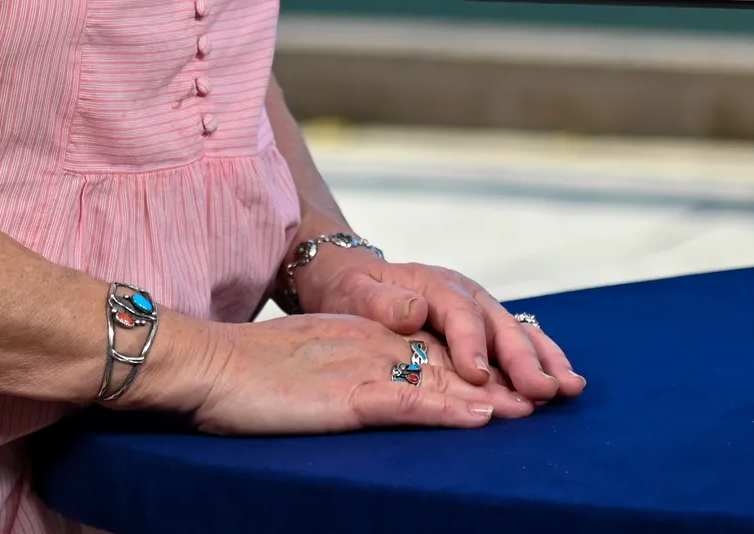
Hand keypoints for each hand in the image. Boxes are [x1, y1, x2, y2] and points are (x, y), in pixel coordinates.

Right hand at [160, 312, 504, 435]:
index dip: (479, 361)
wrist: (202, 364)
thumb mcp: (303, 362)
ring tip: (535, 406)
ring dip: (491, 396)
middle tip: (551, 390)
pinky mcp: (347, 397)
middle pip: (450, 361)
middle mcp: (370, 346)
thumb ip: (338, 367)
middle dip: (501, 376)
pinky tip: (481, 417)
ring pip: (441, 381)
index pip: (432, 346)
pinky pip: (408, 403)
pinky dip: (448, 412)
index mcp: (360, 335)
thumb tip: (366, 387)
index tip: (518, 376)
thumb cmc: (241, 373)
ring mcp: (361, 370)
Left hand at [299, 249, 584, 407]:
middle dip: (521, 359)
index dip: (471, 343)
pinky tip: (566, 383)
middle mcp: (465, 294)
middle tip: (541, 391)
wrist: (354, 278)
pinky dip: (545, 360)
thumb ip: (379, 301)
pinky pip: (521, 341)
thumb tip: (414, 310)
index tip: (479, 374)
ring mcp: (480, 309)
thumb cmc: (350, 290)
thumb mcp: (353, 291)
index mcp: (433, 283)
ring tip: (568, 388)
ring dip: (545, 360)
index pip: (457, 312)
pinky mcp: (487, 327)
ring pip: (519, 332)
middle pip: (497, 324)